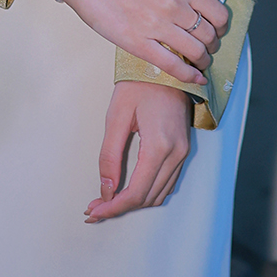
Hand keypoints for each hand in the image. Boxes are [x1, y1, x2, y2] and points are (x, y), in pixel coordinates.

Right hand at [20, 0, 229, 84]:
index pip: (218, 13)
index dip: (221, 25)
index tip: (216, 28)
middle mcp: (174, 5)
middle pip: (209, 35)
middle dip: (213, 43)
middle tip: (207, 45)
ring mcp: (157, 26)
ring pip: (195, 53)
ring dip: (203, 60)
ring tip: (200, 60)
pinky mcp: (139, 44)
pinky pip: (173, 66)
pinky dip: (189, 76)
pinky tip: (195, 78)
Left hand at [85, 82, 190, 221]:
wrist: (167, 63)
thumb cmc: (139, 83)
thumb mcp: (117, 116)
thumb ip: (110, 155)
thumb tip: (106, 191)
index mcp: (159, 146)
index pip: (136, 193)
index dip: (113, 208)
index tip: (92, 213)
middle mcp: (176, 154)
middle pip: (148, 198)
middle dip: (119, 207)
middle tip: (93, 209)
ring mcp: (183, 152)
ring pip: (159, 194)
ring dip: (134, 202)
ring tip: (107, 201)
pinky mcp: (184, 149)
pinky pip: (167, 183)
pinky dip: (148, 192)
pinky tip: (129, 189)